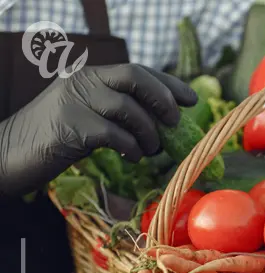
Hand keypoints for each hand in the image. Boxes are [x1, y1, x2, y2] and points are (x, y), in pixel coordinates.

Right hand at [0, 64, 196, 196]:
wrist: (7, 155)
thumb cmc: (53, 141)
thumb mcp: (87, 117)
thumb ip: (117, 113)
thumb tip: (164, 124)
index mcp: (90, 76)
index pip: (137, 70)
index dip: (168, 83)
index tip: (191, 99)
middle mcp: (82, 82)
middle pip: (134, 77)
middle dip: (163, 99)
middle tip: (174, 122)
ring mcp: (74, 102)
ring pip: (128, 108)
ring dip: (149, 132)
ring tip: (150, 149)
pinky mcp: (69, 127)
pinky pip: (114, 134)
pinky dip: (131, 147)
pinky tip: (132, 156)